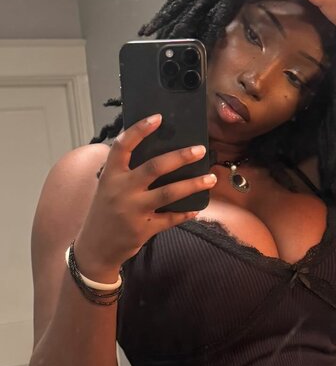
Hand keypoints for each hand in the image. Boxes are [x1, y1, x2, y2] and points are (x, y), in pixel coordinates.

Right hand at [75, 115, 216, 273]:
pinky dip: (185, 213)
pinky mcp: (143, 230)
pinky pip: (171, 219)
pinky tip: (197, 208)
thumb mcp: (108, 187)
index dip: (140, 130)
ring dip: (193, 185)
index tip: (158, 118)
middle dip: (180, 157)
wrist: (94, 247)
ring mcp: (133, 211)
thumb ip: (126, 172)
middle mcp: (121, 190)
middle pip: (154, 167)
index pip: (123, 146)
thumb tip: (160, 155)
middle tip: (200, 150)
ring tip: (211, 178)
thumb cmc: (105, 212)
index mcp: (110, 175)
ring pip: (169, 193)